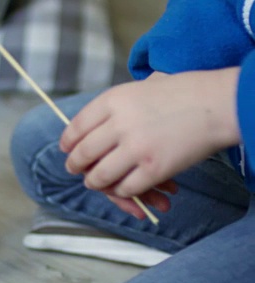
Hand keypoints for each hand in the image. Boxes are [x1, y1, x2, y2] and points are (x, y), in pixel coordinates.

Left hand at [60, 68, 241, 214]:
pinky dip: (122, 192)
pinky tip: (122, 188)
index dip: (68, 142)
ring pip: (99, 176)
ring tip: (94, 183)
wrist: (218, 103)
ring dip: (95, 183)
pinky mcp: (153, 169)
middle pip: (83, 153)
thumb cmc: (181, 93)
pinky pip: (125, 188)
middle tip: (74, 170)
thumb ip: (114, 108)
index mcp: (113, 100)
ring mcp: (135, 148)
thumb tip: (87, 131)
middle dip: (75, 165)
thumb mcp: (139, 88)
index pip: (76, 126)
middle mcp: (119, 124)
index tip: (66, 149)